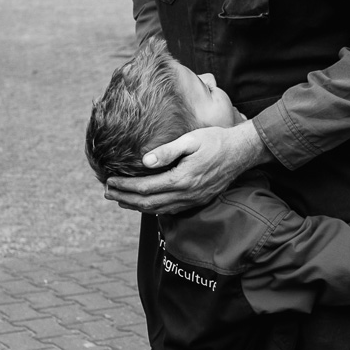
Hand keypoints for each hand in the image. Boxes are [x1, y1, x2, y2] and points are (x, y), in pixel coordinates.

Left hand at [104, 121, 272, 214]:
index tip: (109, 181)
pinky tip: (144, 204)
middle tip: (107, 192)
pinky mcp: (197, 200)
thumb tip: (144, 161)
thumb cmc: (216, 140)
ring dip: (136, 206)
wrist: (242, 152)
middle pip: (147, 203)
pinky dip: (152, 209)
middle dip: (125, 198)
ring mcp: (192, 200)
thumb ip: (168, 151)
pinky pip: (170, 210)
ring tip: (119, 199)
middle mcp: (186, 194)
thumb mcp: (191, 139)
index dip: (125, 186)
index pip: (145, 187)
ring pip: (158, 210)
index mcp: (182, 178)